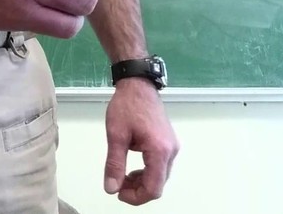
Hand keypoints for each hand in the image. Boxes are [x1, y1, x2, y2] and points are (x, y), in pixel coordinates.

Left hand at [104, 77, 179, 204]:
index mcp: (159, 150)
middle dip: (137, 190)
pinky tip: (132, 168)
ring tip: (122, 176)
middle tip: (117, 184)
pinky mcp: (168, 142)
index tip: (119, 193)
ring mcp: (172, 146)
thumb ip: (114, 164)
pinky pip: (160, 165)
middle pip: (158, 185)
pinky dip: (146, 171)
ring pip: (159, 176)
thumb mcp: (116, 136)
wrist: (138, 84)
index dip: (136, 197)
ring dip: (141, 181)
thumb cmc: (127, 105)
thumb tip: (111, 188)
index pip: (153, 188)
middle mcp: (171, 151)